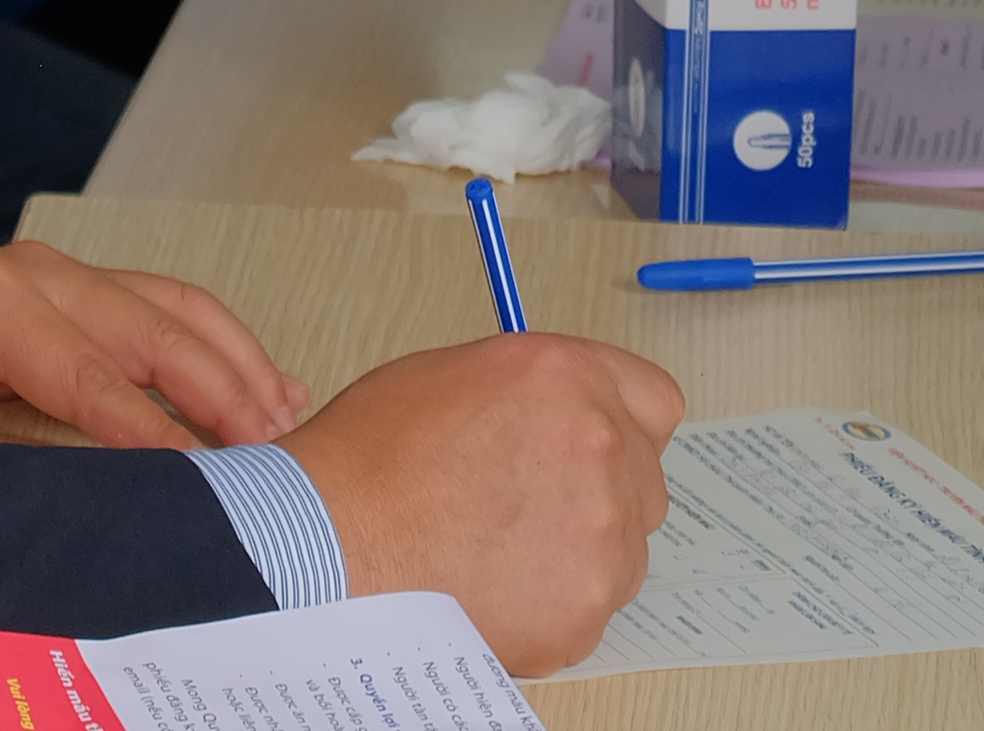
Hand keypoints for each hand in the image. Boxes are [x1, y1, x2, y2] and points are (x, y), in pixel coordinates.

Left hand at [0, 241, 313, 452]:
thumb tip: (10, 529)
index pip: (86, 371)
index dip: (150, 431)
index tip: (207, 483)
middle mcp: (22, 270)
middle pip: (148, 330)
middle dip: (219, 396)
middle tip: (277, 464)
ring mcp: (51, 272)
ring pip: (171, 309)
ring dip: (236, 365)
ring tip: (290, 429)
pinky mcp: (67, 291)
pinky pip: (160, 307)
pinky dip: (219, 345)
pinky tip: (267, 387)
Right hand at [284, 336, 681, 673]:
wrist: (329, 545)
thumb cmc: (367, 464)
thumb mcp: (449, 375)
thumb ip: (531, 390)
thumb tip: (556, 410)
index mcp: (565, 378)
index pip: (653, 398)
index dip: (622, 420)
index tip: (601, 440)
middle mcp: (600, 448)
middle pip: (641, 477)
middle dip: (596, 490)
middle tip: (526, 502)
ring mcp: (601, 535)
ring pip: (620, 548)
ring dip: (576, 550)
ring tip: (494, 549)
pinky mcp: (586, 609)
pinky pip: (589, 606)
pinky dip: (551, 603)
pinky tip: (491, 585)